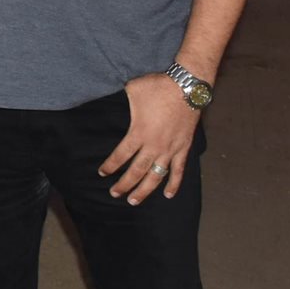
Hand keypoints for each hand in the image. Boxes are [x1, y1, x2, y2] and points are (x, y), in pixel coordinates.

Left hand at [99, 74, 200, 204]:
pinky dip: (174, 184)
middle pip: (136, 171)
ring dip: (144, 190)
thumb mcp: (131, 90)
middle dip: (124, 184)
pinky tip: (167, 195)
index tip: (102, 173)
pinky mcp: (184, 148)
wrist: (187, 87)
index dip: (110, 166)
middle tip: (114, 193)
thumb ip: (121, 100)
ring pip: (156, 176)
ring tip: (134, 201)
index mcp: (138, 132)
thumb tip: (108, 96)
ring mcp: (170, 149)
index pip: (121, 155)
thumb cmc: (157, 87)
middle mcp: (154, 146)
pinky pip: (179, 171)